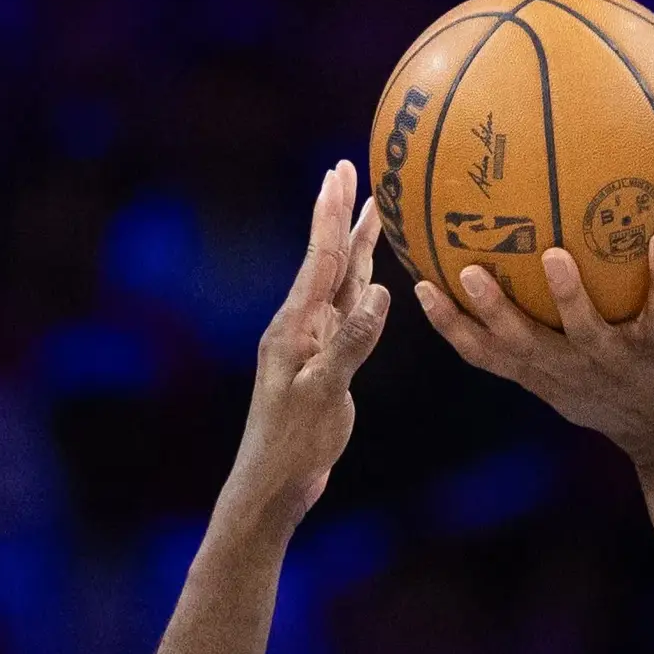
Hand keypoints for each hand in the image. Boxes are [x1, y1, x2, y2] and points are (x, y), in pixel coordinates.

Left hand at [223, 162, 390, 524]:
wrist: (273, 483)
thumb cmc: (292, 444)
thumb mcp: (323, 394)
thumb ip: (350, 344)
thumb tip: (380, 295)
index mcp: (295, 325)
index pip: (320, 259)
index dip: (332, 214)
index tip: (340, 172)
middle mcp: (301, 325)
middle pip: (327, 258)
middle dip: (339, 213)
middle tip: (349, 169)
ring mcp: (312, 342)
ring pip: (339, 282)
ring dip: (354, 244)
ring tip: (370, 210)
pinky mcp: (323, 361)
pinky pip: (347, 312)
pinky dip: (361, 285)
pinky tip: (370, 277)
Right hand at [413, 235, 653, 462]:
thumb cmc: (611, 392)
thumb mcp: (563, 375)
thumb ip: (533, 337)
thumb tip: (495, 274)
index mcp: (542, 373)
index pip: (484, 354)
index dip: (450, 325)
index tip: (420, 286)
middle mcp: (570, 369)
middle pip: (523, 343)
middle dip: (494, 309)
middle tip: (467, 271)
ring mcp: (613, 362)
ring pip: (586, 329)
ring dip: (569, 294)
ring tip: (554, 256)